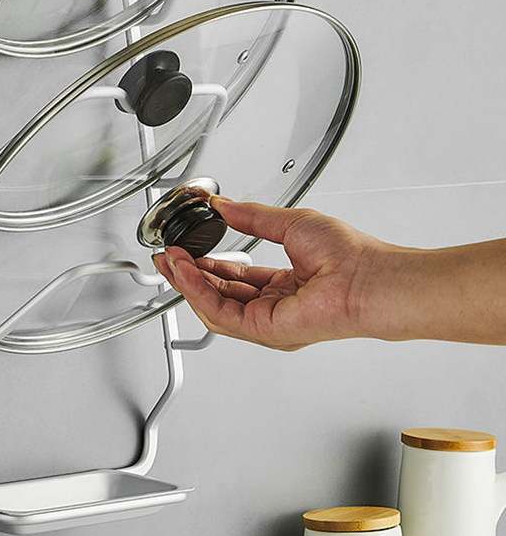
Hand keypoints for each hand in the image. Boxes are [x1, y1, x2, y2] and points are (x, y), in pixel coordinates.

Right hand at [152, 197, 383, 349]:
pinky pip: (221, 312)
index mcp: (283, 285)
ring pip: (214, 305)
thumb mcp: (290, 223)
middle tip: (167, 256)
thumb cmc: (350, 256)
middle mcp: (274, 307)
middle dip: (188, 275)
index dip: (207, 263)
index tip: (187, 249)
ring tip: (171, 261)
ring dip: (188, 282)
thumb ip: (252, 217)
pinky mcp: (264, 329)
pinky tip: (187, 272)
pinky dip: (199, 292)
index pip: (234, 278)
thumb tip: (224, 206)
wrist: (369, 278)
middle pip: (218, 294)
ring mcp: (268, 322)